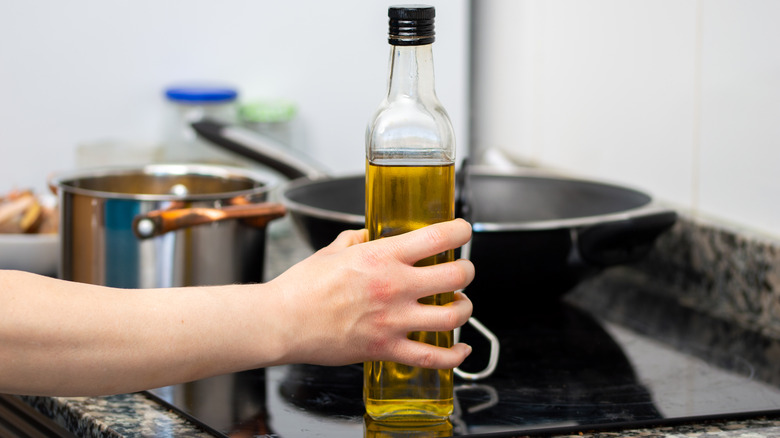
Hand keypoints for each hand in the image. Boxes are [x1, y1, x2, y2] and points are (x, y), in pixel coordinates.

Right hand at [268, 218, 474, 368]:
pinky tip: (460, 350)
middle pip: (456, 276)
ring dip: (463, 308)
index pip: (437, 237)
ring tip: (458, 304)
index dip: (460, 231)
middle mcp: (395, 286)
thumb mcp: (331, 251)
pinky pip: (432, 357)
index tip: (463, 231)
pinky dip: (454, 356)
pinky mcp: (386, 349)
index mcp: (382, 256)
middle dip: (466, 271)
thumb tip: (367, 235)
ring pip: (452, 316)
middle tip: (461, 271)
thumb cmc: (301, 287)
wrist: (282, 322)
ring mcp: (394, 320)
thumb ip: (355, 240)